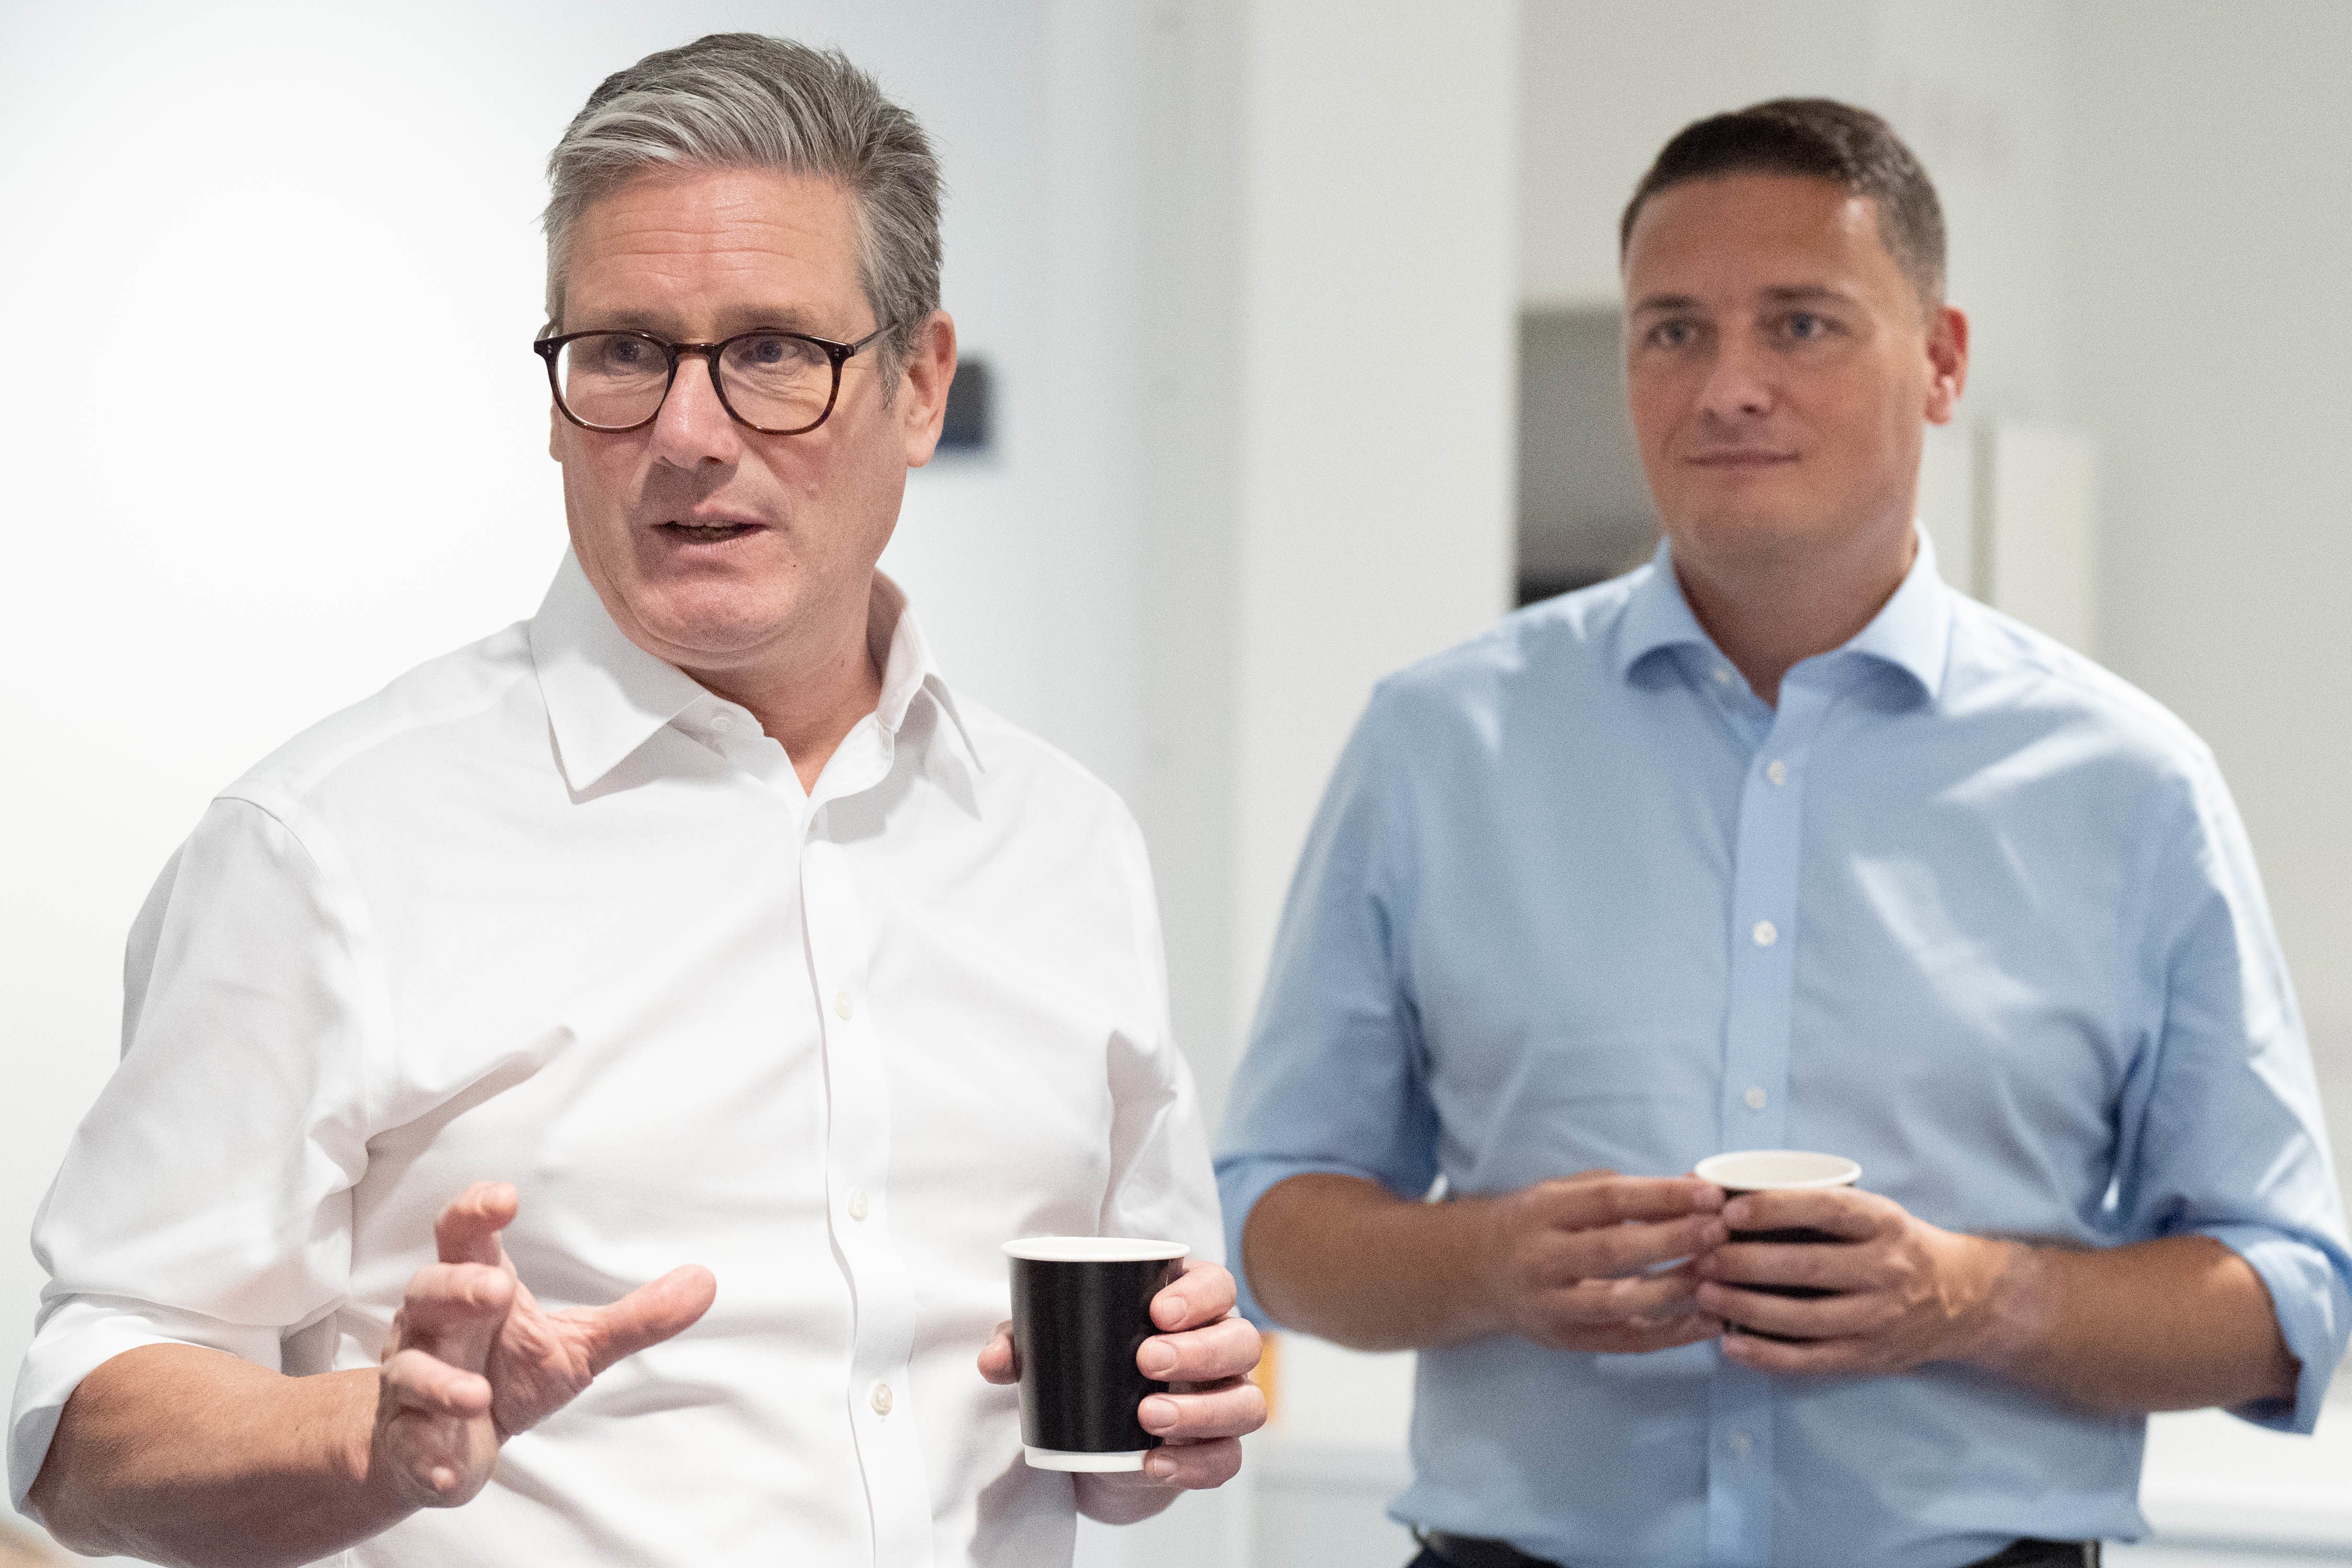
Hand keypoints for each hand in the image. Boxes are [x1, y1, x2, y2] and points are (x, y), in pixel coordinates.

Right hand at [370, 1182, 716, 1508]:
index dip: (475, 1211)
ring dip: (441, 1380)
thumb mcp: (578, 1344)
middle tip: (498, 1290)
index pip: (464, 1236)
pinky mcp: (407, 1438)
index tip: (504, 1197)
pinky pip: (409, 1443)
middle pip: (429, 1289)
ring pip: (411, 1368)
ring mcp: (414, 1381)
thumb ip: (637, 1317)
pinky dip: (427, 1455)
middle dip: (459, 1287)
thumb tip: (706, 1281)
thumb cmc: (506, 1373)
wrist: (442, 1443)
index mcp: (475, 1288)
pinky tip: (447, 1470)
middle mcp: (434, 1326)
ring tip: (478, 1395)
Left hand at [979, 1260, 1264, 1520]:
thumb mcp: (1053, 1348)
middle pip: (1241, 1341)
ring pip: (1247, 1403)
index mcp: (1189, 1308)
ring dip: (1202, 1411)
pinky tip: (1156, 1463)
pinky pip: (1227, 1460)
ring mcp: (1224, 1403)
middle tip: (1147, 1361)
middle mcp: (1219, 1351)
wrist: (1096, 1447)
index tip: (1158, 1311)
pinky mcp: (1215, 1453)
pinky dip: (1194, 1464)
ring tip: (1149, 1417)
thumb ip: (1022, 1343)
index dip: (1200, 1295)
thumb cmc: (1088, 1372)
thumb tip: (994, 1359)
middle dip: (1200, 1352)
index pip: (1217, 1286)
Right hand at [1481, 1170, 1727, 1351]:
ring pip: (1619, 1303)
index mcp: (1541, 1211)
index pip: (1606, 1200)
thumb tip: (1693, 1187)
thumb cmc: (1535, 1224)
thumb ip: (1621, 1192)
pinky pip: (1627, 1341)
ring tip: (1720, 1274)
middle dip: (1671, 1240)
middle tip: (1718, 1231)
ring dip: (1675, 1290)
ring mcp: (1553, 1306)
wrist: (1478, 1273)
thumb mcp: (1564, 1194)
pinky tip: (1709, 1321)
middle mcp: (1542, 1259)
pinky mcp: (1568, 1341)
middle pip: (1611, 1251)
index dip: (1660, 1196)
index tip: (1708, 1193)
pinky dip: (1673, 1335)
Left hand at [1694, 1186, 2014, 1375]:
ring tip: (1705, 1294)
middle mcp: (1885, 1270)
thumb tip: (1729, 1190)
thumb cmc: (1893, 1244)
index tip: (1728, 1210)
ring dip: (1747, 1308)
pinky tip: (1732, 1346)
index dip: (1774, 1209)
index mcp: (1882, 1223)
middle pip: (1807, 1267)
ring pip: (1804, 1318)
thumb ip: (1811, 1204)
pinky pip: (1812, 1360)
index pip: (1826, 1210)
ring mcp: (1879, 1318)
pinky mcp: (1870, 1356)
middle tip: (1702, 1257)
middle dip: (1746, 1263)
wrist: (1963, 1299)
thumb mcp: (1869, 1212)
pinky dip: (1768, 1356)